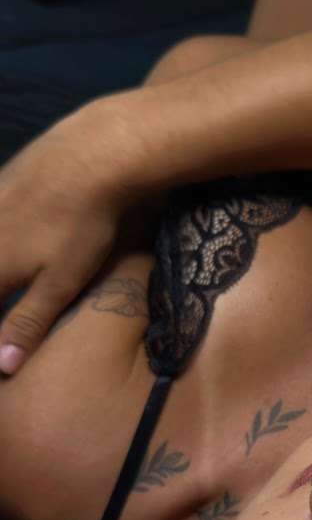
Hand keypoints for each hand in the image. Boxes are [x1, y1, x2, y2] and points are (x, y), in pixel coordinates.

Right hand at [0, 96, 139, 375]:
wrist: (93, 153)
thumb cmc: (80, 225)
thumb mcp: (60, 283)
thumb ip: (28, 322)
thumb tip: (2, 367)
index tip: (3, 349)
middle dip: (0, 297)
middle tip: (10, 306)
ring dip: (1, 271)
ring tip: (9, 285)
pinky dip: (2, 238)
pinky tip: (12, 240)